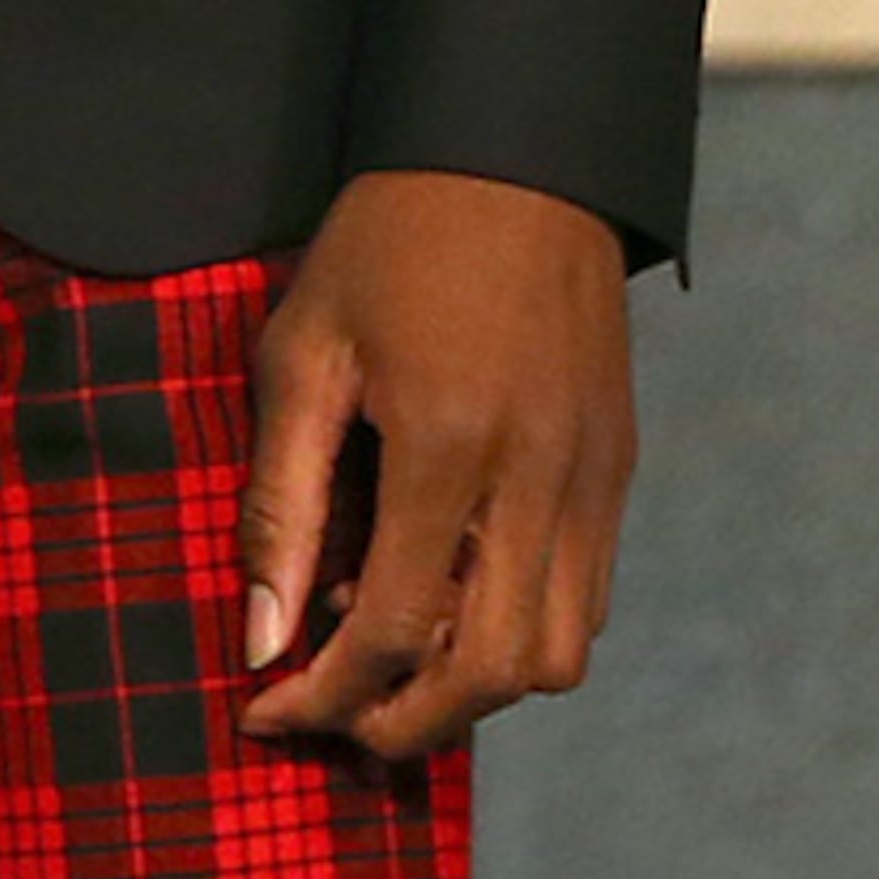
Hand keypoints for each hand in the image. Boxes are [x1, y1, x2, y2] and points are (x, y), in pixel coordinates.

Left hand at [236, 168, 637, 760]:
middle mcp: (539, 482)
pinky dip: (522, 634)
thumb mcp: (304, 351)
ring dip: (473, 688)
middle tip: (330, 717)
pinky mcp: (618, 470)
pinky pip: (587, 601)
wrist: (512, 155)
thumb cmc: (385, 241)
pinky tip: (451, 599)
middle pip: (493, 676)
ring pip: (558, 657)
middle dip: (406, 722)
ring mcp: (593, 482)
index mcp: (448, 447)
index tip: (263, 710)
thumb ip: (281, 499)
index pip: (394, 632)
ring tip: (390, 659)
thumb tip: (260, 634)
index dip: (323, 694)